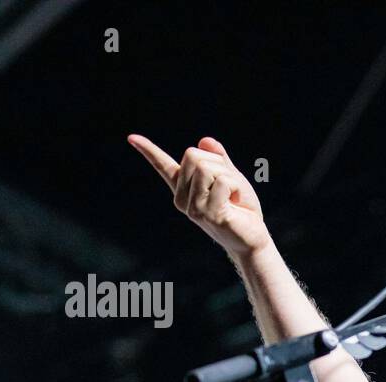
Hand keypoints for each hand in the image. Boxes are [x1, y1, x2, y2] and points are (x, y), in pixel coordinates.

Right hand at [127, 133, 270, 257]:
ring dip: (229, 177)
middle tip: (230, 188)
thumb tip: (204, 140)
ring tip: (233, 197)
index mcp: (184, 188)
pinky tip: (236, 204)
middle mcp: (182, 198)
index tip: (132, 137)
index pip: (163, 166)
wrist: (253, 239)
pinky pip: (222, 182)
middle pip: (193, 155)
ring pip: (206, 167)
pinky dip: (237, 187)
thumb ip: (219, 159)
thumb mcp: (231, 178)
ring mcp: (192, 207)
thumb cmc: (242, 209)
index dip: (148, 150)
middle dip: (218, 165)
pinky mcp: (207, 214)